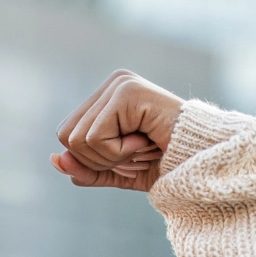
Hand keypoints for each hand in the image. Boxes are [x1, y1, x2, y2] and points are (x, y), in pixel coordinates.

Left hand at [51, 70, 183, 191]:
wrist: (201, 162)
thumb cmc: (165, 164)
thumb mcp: (117, 172)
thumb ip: (85, 169)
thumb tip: (54, 160)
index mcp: (106, 97)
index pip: (67, 135)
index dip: (91, 158)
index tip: (127, 154)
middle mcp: (112, 84)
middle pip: (68, 137)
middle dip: (99, 159)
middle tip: (135, 152)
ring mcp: (120, 84)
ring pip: (79, 139)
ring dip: (112, 157)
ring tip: (142, 146)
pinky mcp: (127, 91)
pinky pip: (95, 137)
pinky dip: (119, 152)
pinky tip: (145, 140)